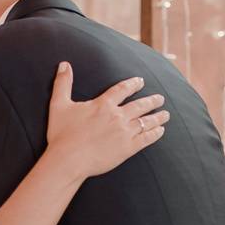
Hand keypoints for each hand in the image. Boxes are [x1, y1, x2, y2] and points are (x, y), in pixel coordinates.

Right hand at [46, 62, 168, 179]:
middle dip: (152, 101)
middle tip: (160, 99)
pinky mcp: (127, 149)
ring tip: (166, 114)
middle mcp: (117, 116)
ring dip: (157, 117)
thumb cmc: (61, 134)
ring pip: (146, 121)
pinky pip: (145, 139)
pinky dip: (154, 134)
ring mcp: (124, 133)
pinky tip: (161, 131)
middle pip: (139, 105)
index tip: (141, 82)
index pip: (122, 90)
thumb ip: (63, 84)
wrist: (69, 160)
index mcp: (103, 105)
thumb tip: (64, 64)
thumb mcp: (58, 105)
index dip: (133, 84)